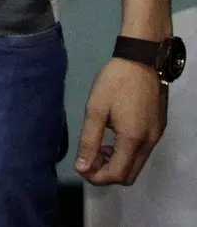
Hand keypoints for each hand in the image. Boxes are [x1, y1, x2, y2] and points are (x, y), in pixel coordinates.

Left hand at [75, 55, 166, 184]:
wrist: (142, 60)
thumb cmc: (115, 82)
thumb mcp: (95, 109)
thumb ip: (89, 140)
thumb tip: (83, 167)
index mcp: (133, 139)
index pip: (117, 175)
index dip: (97, 177)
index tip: (81, 167)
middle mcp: (149, 142)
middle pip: (129, 175)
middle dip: (107, 173)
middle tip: (88, 159)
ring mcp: (156, 136)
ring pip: (137, 164)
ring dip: (117, 163)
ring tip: (98, 147)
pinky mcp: (158, 128)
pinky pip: (142, 151)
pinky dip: (127, 153)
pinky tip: (112, 137)